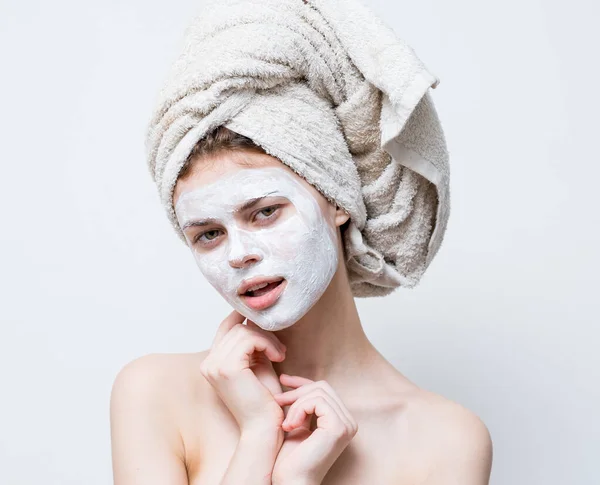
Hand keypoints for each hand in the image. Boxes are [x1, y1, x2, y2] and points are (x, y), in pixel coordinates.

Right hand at [199, 310, 286, 434]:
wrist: (265, 427)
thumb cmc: (264, 399)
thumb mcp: (257, 362)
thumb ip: (253, 342)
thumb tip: (255, 317)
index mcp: (212, 363)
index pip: (225, 327)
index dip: (242, 316)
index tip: (262, 315)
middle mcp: (208, 363)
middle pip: (235, 327)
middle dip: (261, 333)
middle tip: (278, 349)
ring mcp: (215, 365)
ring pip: (244, 331)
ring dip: (267, 339)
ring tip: (279, 354)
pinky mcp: (227, 367)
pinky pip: (250, 339)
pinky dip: (268, 344)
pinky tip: (278, 357)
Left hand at [271, 375, 358, 484]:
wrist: (291, 482)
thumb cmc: (291, 459)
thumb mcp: (298, 423)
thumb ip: (304, 406)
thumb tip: (293, 382)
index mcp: (341, 420)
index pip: (324, 389)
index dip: (302, 383)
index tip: (282, 380)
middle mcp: (349, 421)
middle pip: (322, 386)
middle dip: (297, 391)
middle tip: (277, 401)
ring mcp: (346, 424)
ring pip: (318, 392)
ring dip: (295, 404)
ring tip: (285, 424)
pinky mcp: (338, 427)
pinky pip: (317, 401)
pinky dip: (299, 410)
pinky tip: (290, 426)